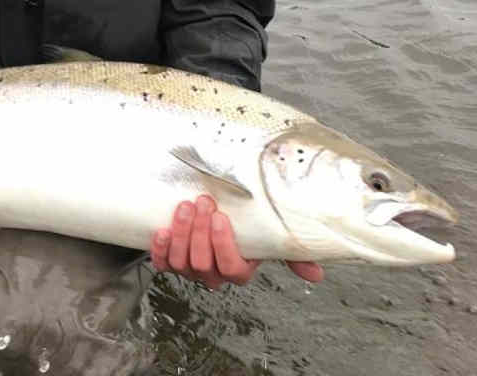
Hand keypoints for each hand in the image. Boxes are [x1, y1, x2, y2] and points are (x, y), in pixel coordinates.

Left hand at [150, 195, 323, 289]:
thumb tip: (316, 274)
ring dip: (181, 233)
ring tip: (184, 206)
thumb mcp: (264, 234)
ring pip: (181, 262)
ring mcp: (188, 269)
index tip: (221, 217)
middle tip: (202, 202)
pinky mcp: (168, 260)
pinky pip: (162, 263)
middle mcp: (212, 274)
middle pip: (203, 264)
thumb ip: (289, 252)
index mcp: (238, 270)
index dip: (223, 246)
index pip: (232, 269)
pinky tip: (161, 229)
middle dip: (200, 232)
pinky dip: (160, 248)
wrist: (207, 212)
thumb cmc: (240, 224)